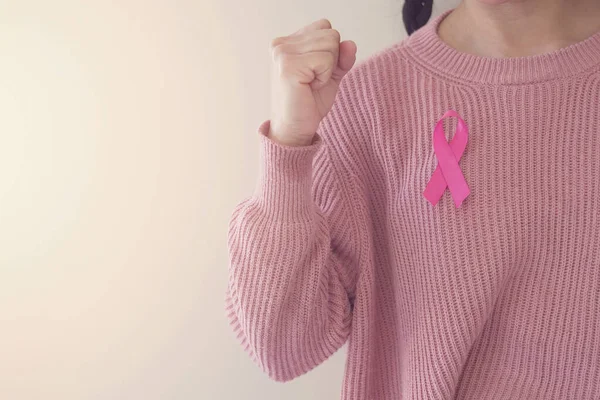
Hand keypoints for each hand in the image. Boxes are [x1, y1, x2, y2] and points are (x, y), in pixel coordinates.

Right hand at [267, 18, 356, 145]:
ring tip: (310, 84)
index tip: (315, 72)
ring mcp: (283, 53)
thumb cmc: (309, 102)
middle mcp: (282, 43)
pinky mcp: (288, 65)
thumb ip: (342, 56)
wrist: (296, 128)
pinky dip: (324, 77)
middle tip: (313, 81)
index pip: (326, 27)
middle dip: (331, 61)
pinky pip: (325, 60)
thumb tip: (351, 43)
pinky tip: (309, 87)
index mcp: (288, 41)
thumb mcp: (331, 73)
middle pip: (331, 34)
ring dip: (327, 70)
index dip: (331, 52)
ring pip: (330, 45)